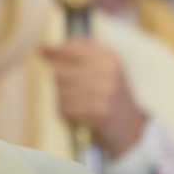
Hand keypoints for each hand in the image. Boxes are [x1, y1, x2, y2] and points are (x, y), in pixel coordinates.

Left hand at [44, 37, 146, 157]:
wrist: (131, 125)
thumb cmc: (108, 93)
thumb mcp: (101, 67)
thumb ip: (74, 54)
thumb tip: (42, 49)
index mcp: (109, 55)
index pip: (71, 48)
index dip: (55, 51)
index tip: (43, 51)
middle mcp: (108, 70)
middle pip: (59, 72)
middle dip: (60, 84)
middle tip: (75, 91)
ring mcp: (105, 91)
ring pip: (60, 92)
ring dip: (64, 101)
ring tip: (79, 104)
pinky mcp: (100, 112)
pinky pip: (66, 109)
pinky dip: (67, 113)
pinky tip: (79, 114)